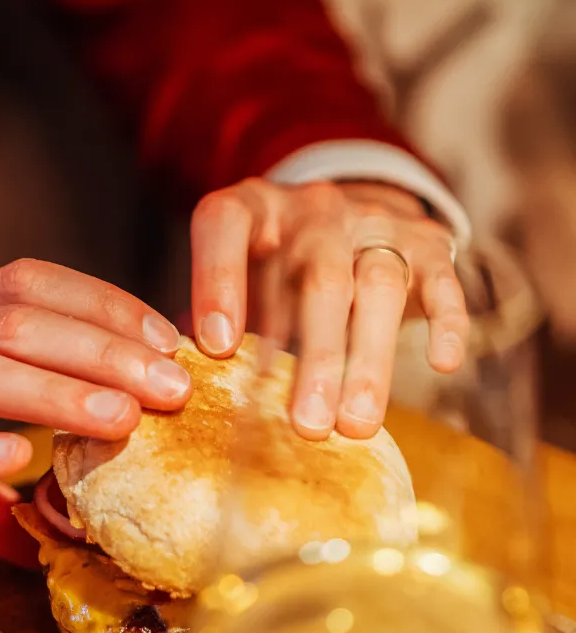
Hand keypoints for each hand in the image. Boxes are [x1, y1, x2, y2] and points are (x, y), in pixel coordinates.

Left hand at [190, 179, 467, 439]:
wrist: (347, 216)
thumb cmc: (275, 265)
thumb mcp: (239, 277)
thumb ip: (219, 321)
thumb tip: (186, 388)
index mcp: (254, 207)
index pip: (226, 224)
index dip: (217, 281)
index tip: (217, 349)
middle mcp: (316, 209)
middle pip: (321, 278)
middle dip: (316, 358)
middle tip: (308, 425)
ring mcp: (375, 223)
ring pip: (379, 285)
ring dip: (368, 360)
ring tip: (355, 425)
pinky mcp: (426, 244)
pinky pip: (443, 279)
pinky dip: (447, 321)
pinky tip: (443, 364)